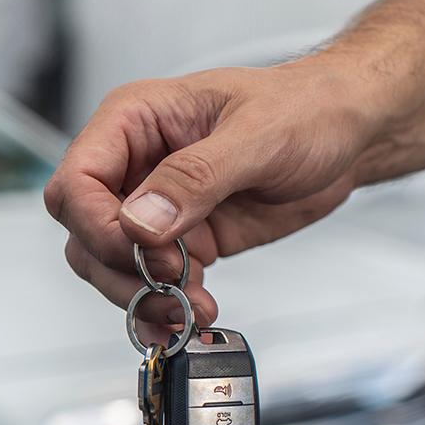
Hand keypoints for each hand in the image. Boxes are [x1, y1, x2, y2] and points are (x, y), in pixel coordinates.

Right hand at [44, 58, 384, 342]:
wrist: (347, 135)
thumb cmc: (307, 109)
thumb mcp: (259, 135)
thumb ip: (195, 177)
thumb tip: (140, 219)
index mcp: (134, 121)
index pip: (77, 181)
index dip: (99, 225)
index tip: (148, 249)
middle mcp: (133, 165)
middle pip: (83, 233)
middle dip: (122, 270)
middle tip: (176, 281)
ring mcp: (153, 207)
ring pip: (108, 266)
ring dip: (142, 297)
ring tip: (192, 306)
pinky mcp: (180, 241)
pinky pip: (147, 283)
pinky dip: (160, 308)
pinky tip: (191, 315)